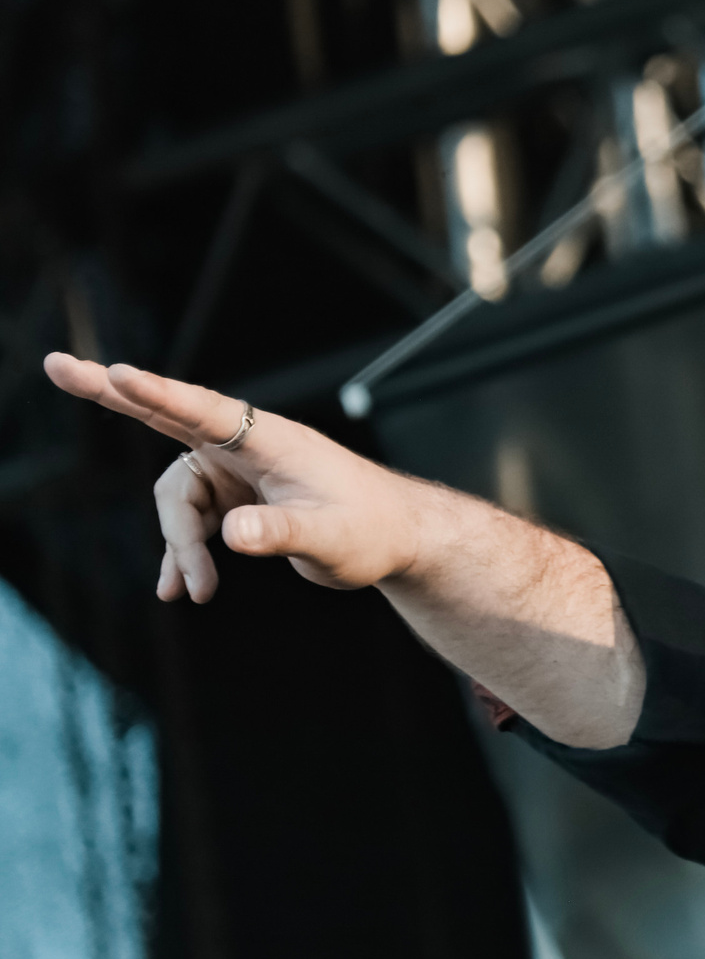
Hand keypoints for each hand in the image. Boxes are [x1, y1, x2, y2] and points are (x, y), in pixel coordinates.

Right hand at [44, 354, 430, 601]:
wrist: (395, 540)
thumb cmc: (373, 531)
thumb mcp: (332, 540)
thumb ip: (283, 533)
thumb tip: (233, 533)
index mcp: (270, 439)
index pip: (204, 411)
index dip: (157, 394)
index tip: (118, 373)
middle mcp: (246, 445)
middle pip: (164, 416)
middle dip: (110, 394)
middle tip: (55, 365)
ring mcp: (235, 469)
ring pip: (177, 500)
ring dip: (179, 546)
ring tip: (198, 592)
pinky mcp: (234, 496)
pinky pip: (190, 521)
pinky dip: (183, 554)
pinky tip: (180, 590)